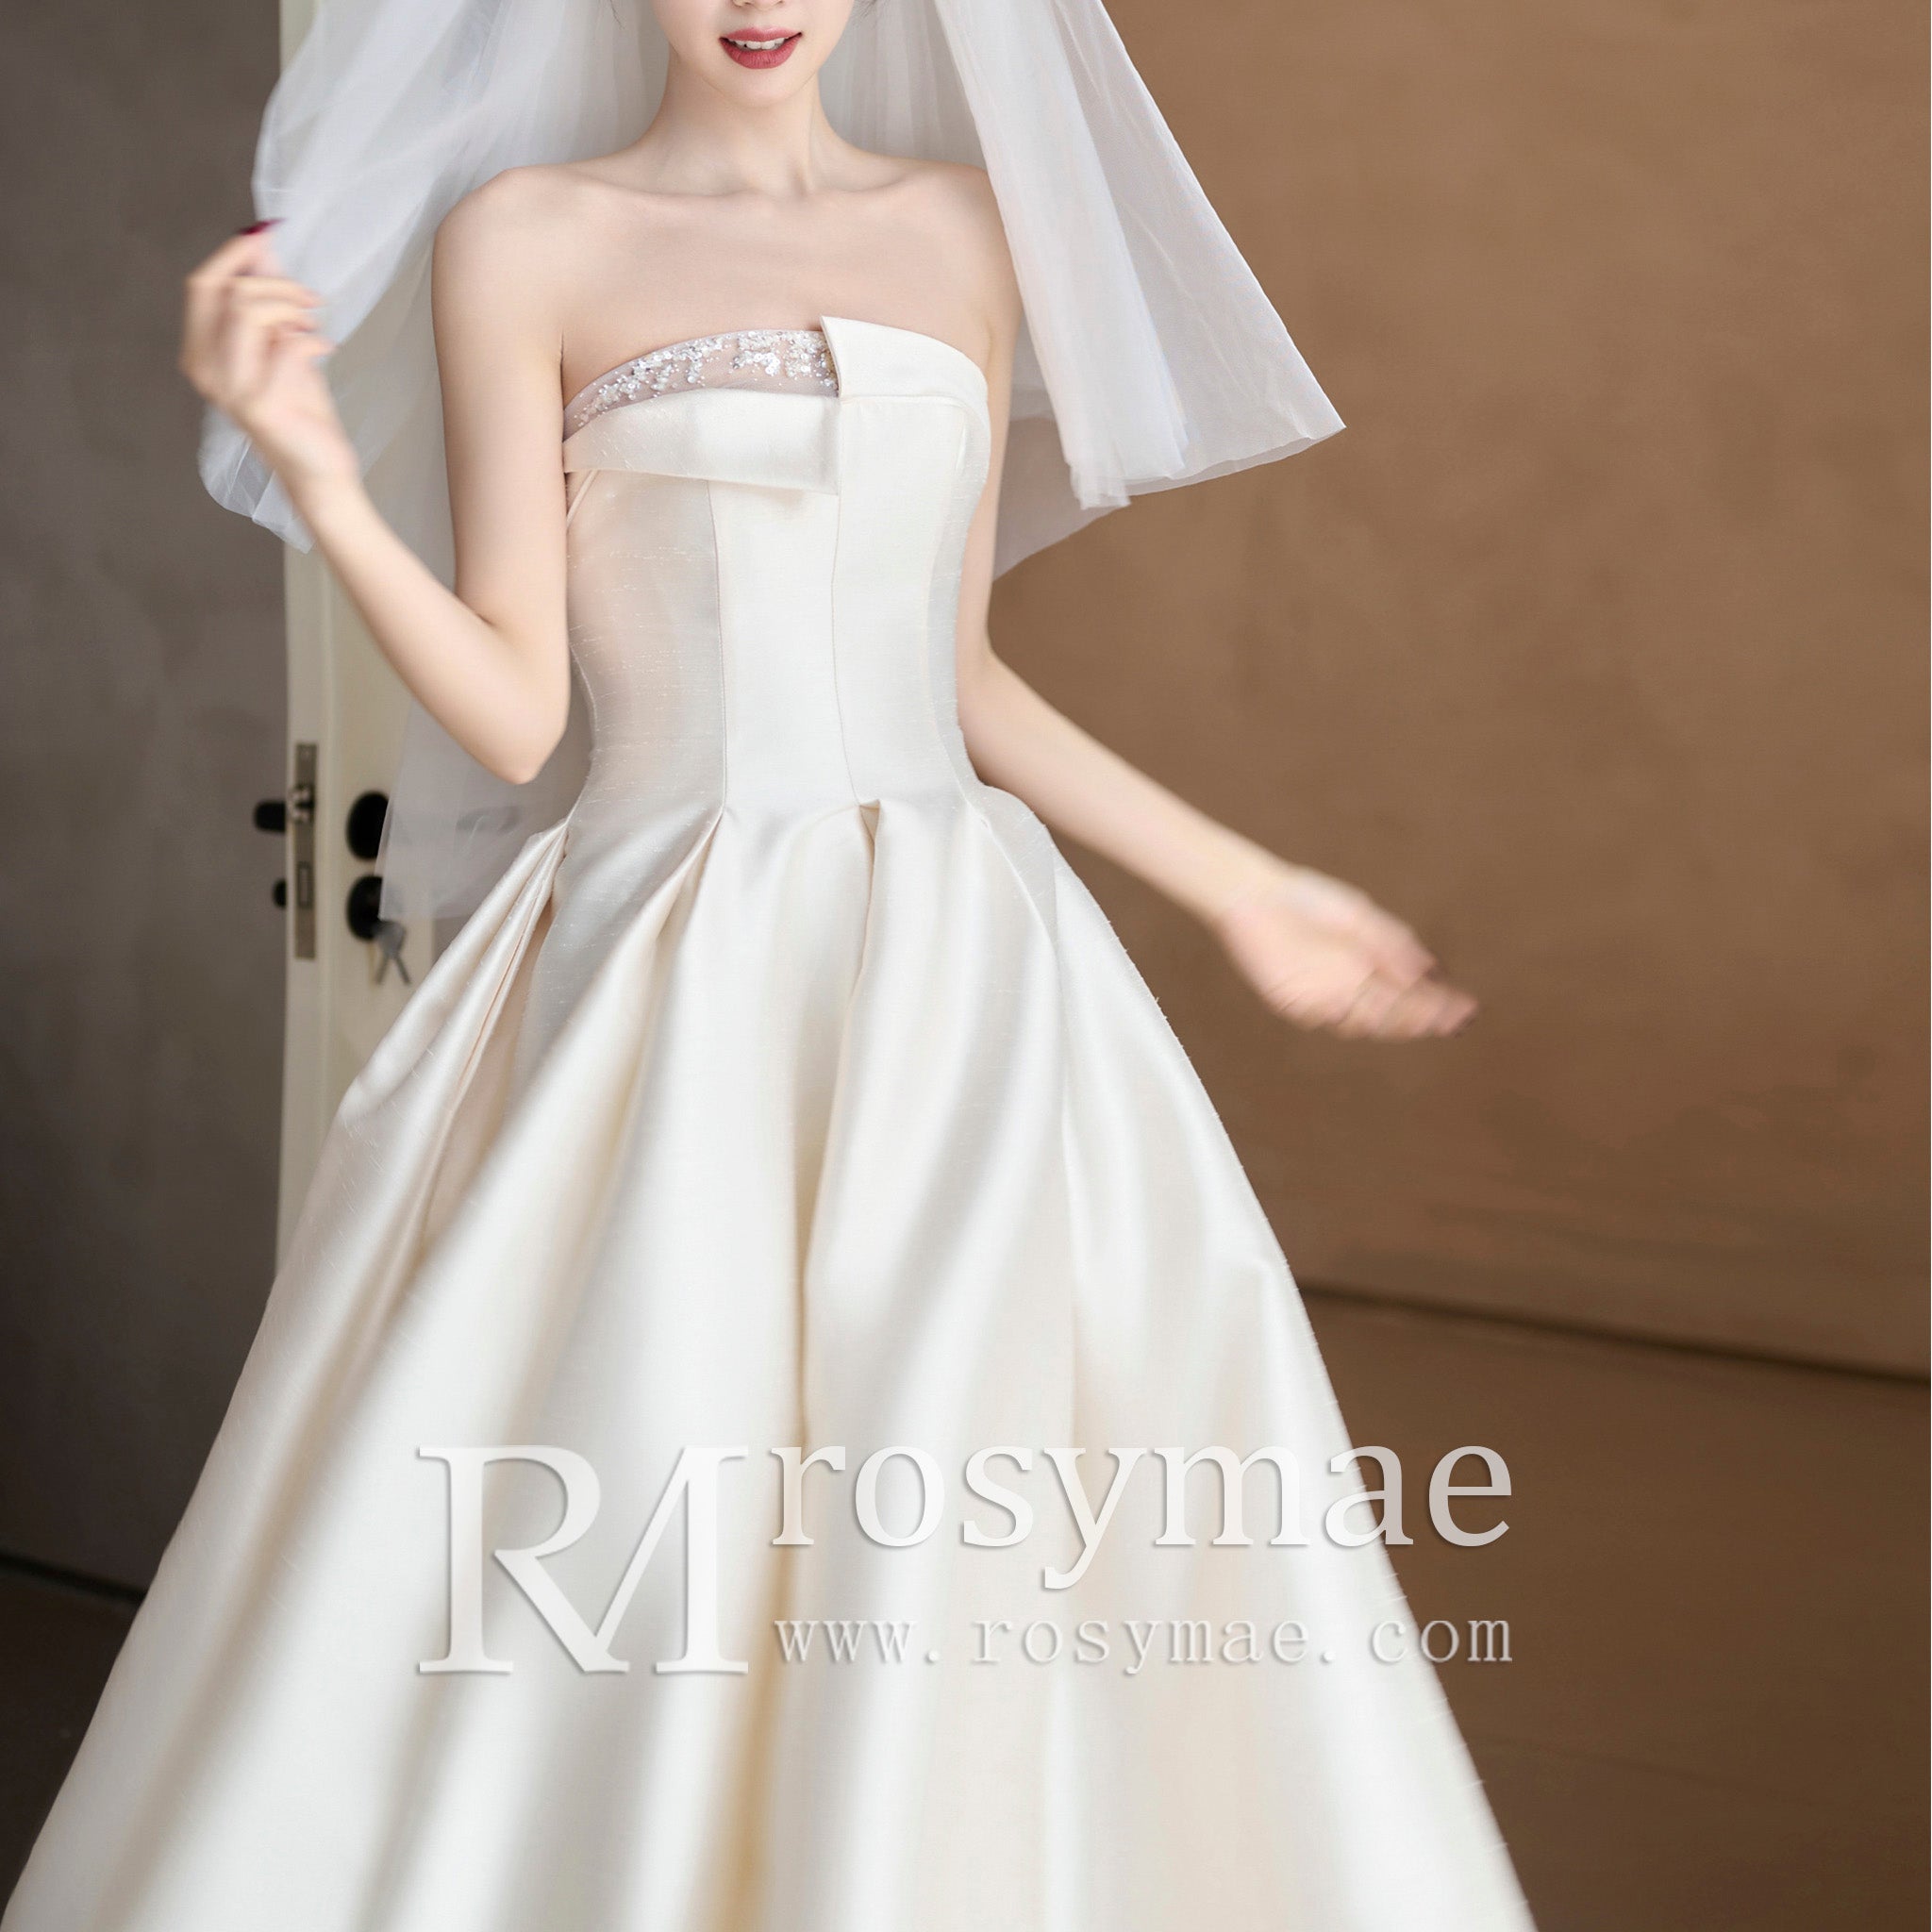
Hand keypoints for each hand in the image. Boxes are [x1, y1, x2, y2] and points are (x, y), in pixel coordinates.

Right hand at [179, 226, 358, 497]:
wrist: (318, 467)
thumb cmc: (300, 408)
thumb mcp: (280, 341)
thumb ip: (266, 295)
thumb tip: (260, 240)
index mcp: (200, 351)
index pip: (202, 285)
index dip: (233, 253)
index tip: (267, 235)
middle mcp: (204, 369)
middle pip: (224, 290)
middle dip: (274, 281)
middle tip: (312, 298)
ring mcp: (228, 388)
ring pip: (249, 311)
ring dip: (292, 307)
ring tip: (314, 326)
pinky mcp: (259, 404)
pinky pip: (285, 344)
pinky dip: (312, 338)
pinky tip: (325, 349)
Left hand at [1210, 861, 1476, 1039]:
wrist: (1258, 895)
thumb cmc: (1309, 900)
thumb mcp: (1360, 917)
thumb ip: (1391, 944)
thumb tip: (1428, 971)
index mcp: (1369, 969)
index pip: (1410, 995)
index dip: (1438, 1004)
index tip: (1465, 1007)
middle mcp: (1350, 988)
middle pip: (1394, 1013)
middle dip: (1423, 1017)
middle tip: (1450, 1019)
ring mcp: (1324, 997)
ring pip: (1367, 1021)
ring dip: (1396, 1022)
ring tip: (1424, 1019)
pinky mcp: (1296, 1001)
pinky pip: (1330, 1017)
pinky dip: (1356, 1018)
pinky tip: (1379, 1016)